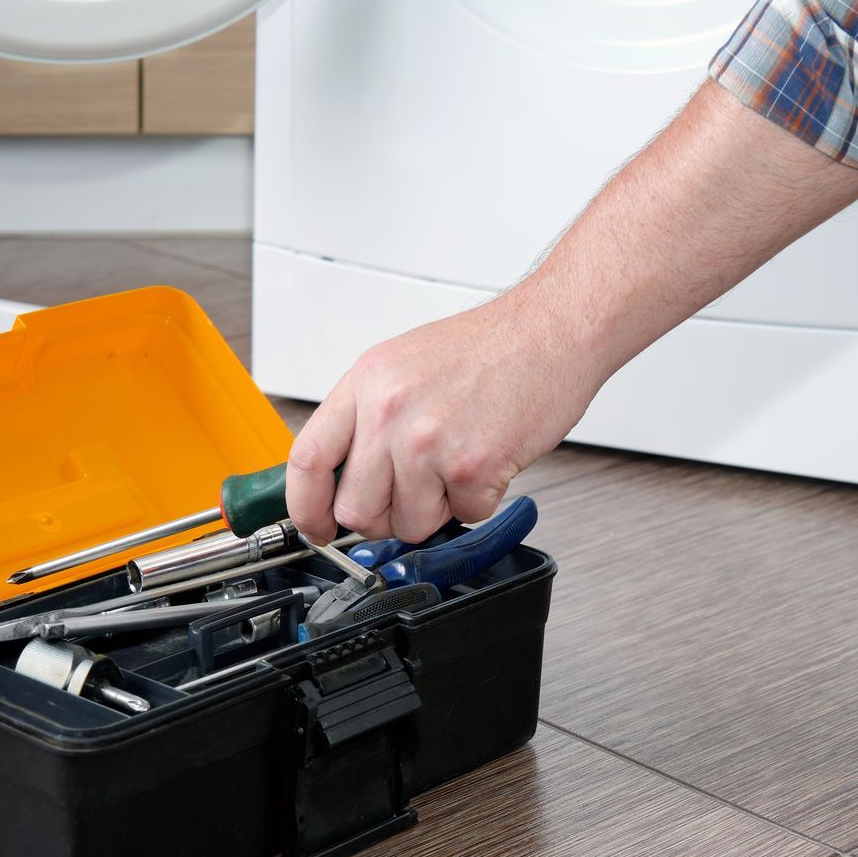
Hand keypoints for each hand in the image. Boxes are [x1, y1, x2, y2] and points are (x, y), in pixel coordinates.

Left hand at [286, 291, 601, 543]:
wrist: (552, 330)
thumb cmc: (491, 346)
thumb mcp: (404, 363)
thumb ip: (369, 416)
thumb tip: (346, 476)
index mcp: (366, 383)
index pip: (307, 460)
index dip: (306, 507)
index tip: (318, 527)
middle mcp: (389, 411)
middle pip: (356, 508)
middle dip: (385, 517)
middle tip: (414, 493)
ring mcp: (427, 441)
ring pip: (409, 524)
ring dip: (438, 510)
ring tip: (459, 463)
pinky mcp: (471, 466)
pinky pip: (464, 518)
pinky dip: (480, 501)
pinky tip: (490, 459)